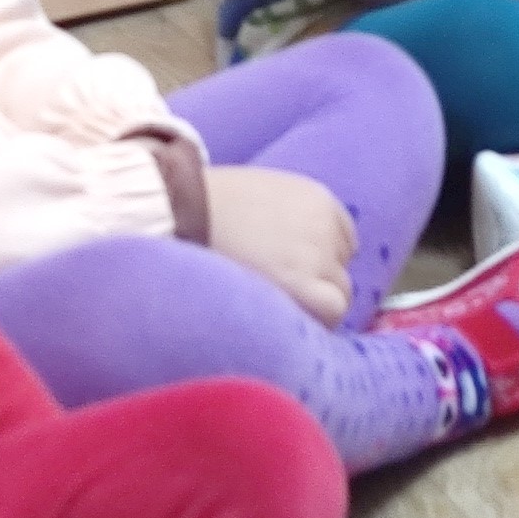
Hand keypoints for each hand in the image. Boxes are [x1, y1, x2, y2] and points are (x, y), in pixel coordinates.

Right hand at [203, 161, 356, 323]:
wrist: (177, 212)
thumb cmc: (202, 208)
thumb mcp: (256, 197)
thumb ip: (284, 221)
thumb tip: (288, 253)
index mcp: (316, 199)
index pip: (341, 240)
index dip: (316, 261)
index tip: (289, 272)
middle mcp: (325, 225)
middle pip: (340, 268)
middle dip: (315, 282)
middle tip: (276, 292)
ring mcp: (319, 255)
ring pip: (338, 295)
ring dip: (311, 304)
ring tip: (272, 307)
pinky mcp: (307, 285)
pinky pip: (331, 312)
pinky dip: (314, 320)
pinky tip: (282, 319)